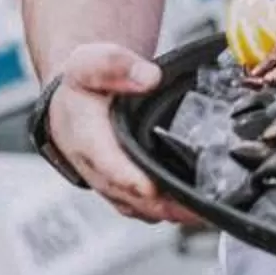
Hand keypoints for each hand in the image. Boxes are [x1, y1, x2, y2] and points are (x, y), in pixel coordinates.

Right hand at [47, 42, 178, 224]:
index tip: (151, 187)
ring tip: (202, 211)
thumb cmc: (83, 83)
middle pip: (127, 195)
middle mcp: (95, 168)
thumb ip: (116, 66)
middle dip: (159, 203)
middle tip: (195, 207)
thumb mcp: (91, 62)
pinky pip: (142, 207)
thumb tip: (150, 77)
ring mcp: (109, 182)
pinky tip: (192, 208)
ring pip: (137, 207)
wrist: (73, 101)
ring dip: (167, 212)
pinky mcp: (121, 189)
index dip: (129, 178)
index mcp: (85, 136)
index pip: (106, 163)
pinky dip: (164, 210)